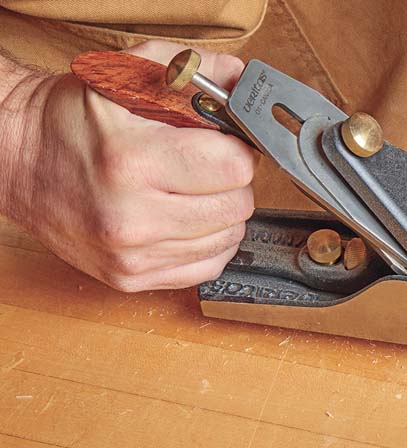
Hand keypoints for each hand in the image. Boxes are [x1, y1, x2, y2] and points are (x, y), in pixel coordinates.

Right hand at [0, 41, 256, 291]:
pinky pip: (208, 266)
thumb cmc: (74, 116)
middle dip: (231, 181)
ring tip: (188, 189)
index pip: (235, 166)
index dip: (237, 148)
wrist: (18, 157)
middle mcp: (131, 216)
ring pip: (228, 238)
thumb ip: (193, 70)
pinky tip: (185, 218)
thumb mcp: (126, 75)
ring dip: (220, 212)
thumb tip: (245, 82)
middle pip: (237, 205)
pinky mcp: (130, 277)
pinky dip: (207, 242)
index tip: (223, 142)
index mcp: (131, 160)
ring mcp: (131, 254)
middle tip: (205, 166)